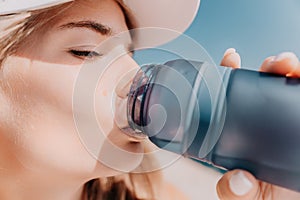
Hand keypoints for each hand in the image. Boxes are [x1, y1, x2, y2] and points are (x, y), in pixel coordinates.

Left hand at [217, 49, 299, 199]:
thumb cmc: (266, 196)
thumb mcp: (246, 195)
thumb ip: (234, 191)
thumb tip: (236, 180)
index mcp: (242, 129)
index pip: (232, 95)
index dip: (230, 74)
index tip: (230, 58)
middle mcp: (263, 119)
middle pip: (264, 84)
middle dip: (268, 67)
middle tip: (274, 63)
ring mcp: (285, 118)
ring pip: (288, 85)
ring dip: (290, 69)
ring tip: (291, 66)